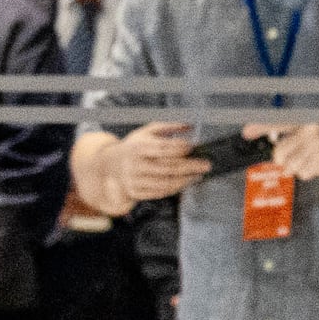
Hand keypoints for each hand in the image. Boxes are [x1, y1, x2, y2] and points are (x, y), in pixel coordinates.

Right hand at [96, 122, 210, 204]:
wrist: (111, 166)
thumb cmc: (135, 146)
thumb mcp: (147, 132)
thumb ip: (168, 127)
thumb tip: (190, 127)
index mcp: (138, 147)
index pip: (163, 148)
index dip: (180, 147)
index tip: (194, 146)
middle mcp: (135, 165)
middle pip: (168, 167)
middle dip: (190, 166)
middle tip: (206, 164)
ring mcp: (135, 181)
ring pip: (166, 182)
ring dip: (186, 179)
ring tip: (199, 174)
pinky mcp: (136, 192)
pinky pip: (160, 192)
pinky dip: (176, 188)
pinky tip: (187, 182)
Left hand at [264, 123, 318, 183]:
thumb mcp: (316, 134)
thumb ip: (295, 139)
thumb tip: (273, 149)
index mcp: (308, 122)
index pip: (280, 122)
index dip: (261, 127)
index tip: (245, 132)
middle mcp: (311, 131)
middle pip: (279, 153)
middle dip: (283, 161)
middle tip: (296, 160)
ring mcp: (317, 145)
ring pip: (290, 166)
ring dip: (298, 169)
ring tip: (314, 161)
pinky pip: (303, 173)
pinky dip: (309, 174)